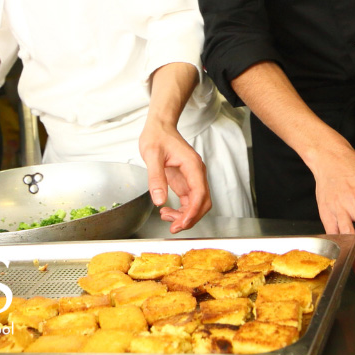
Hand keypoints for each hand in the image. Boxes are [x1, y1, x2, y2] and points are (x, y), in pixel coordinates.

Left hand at [138, 119, 211, 233]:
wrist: (160, 127)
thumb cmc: (157, 137)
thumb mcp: (152, 155)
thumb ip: (156, 178)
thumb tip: (159, 200)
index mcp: (192, 165)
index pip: (199, 194)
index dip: (192, 212)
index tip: (181, 223)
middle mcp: (196, 173)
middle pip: (203, 202)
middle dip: (190, 218)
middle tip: (173, 227)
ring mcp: (192, 178)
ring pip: (197, 204)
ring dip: (185, 215)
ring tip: (166, 217)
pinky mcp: (186, 181)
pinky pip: (189, 201)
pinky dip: (181, 210)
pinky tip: (167, 211)